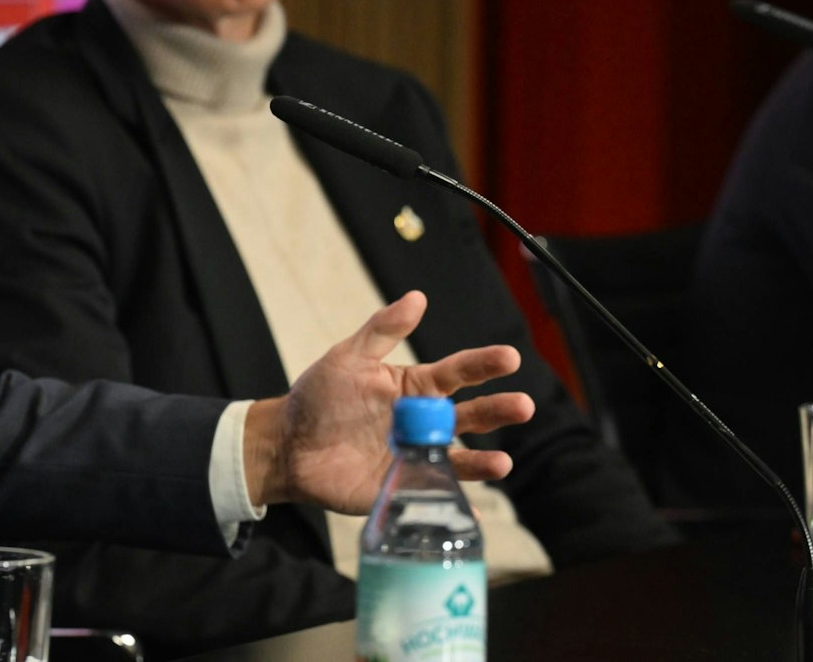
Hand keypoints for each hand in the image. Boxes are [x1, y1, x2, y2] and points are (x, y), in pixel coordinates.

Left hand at [243, 290, 533, 513]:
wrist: (288, 445)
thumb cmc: (318, 397)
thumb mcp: (348, 357)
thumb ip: (383, 330)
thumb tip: (417, 297)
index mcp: (417, 388)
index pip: (459, 373)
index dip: (484, 364)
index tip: (510, 357)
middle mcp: (425, 423)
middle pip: (471, 416)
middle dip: (499, 410)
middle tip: (524, 405)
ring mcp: (417, 457)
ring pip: (460, 458)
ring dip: (485, 462)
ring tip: (503, 462)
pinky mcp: (402, 488)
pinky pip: (435, 496)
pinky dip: (457, 507)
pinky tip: (476, 516)